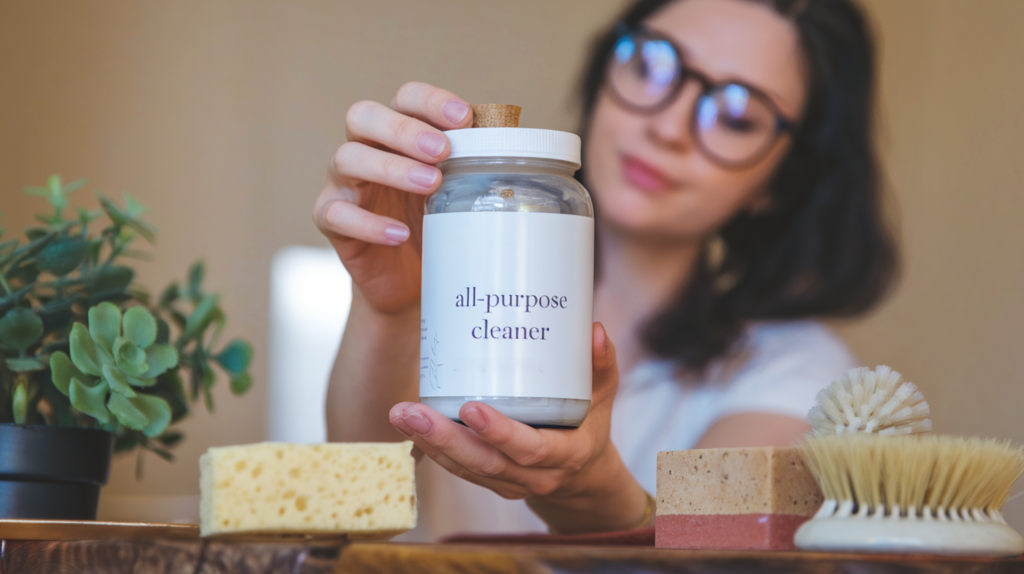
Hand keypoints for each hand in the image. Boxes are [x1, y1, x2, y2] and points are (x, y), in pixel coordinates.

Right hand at [312, 82, 472, 314]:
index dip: (430, 102)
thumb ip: (474, 164)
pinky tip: (398, 234)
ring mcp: (344, 183)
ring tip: (430, 185)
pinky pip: (336, 214)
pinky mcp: (331, 220)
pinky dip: (368, 224)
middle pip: (364, 116)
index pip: (405, 98)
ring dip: (390, 168)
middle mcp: (365, 149)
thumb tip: (515, 141)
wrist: (408, 278)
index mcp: (397, 133)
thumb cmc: (434, 223)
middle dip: (404, 130)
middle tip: (443, 151)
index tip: (463, 117)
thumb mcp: (457, 191)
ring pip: (347, 158)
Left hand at [388, 323, 648, 533]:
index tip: (471, 407)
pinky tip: (409, 425)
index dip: (500, 432)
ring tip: (401, 413)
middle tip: (412, 412)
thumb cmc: (590, 424)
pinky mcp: (489, 481)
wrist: (583, 474)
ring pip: (465, 468)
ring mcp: (509, 483)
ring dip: (429, 443)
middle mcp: (535, 476)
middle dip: (445, 438)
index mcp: (566, 455)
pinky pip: (458, 469)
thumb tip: (595, 329)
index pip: (531, 449)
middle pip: (485, 462)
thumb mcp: (603, 395)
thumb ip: (600, 363)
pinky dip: (432, 449)